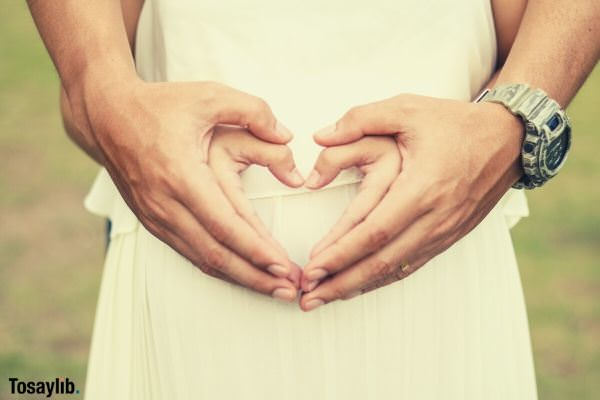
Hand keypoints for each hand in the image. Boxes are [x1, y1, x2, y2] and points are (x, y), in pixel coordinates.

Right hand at [82, 78, 303, 301]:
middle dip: (256, 276)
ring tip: (274, 289)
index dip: (256, 250)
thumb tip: (287, 136)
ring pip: (203, 260)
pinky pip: (190, 253)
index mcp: (181, 174)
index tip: (285, 267)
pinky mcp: (154, 222)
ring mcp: (156, 217)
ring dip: (241, 278)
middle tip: (291, 291)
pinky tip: (243, 273)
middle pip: (216, 253)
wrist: (108, 115)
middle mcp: (166, 203)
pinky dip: (219, 268)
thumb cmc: (161, 105)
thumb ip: (254, 111)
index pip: (225, 224)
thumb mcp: (209, 95)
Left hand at [299, 93, 523, 310]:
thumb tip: (320, 136)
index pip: (374, 231)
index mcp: (422, 187)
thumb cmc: (454, 123)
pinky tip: (360, 285)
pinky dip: (382, 279)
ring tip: (325, 298)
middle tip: (308, 298)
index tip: (311, 268)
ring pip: (395, 269)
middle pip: (381, 261)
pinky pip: (411, 265)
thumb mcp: (407, 108)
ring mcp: (444, 231)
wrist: (507, 138)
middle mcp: (434, 217)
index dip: (341, 253)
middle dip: (341, 282)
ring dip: (358, 286)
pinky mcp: (448, 236)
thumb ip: (360, 119)